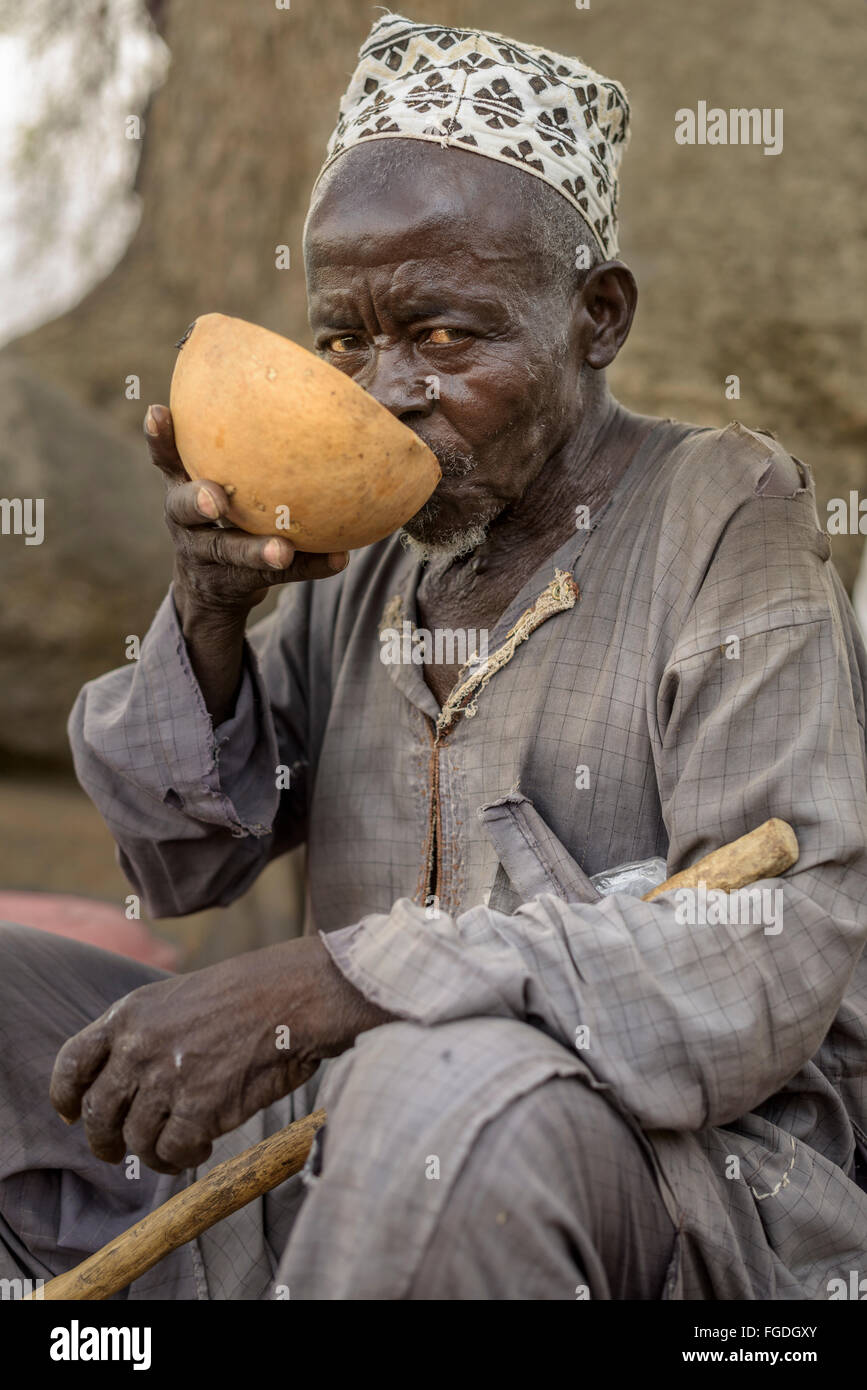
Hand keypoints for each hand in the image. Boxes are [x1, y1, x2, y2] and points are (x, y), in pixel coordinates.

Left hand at [49, 936, 392, 1174]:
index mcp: (129, 1014)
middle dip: (105, 1141)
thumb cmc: (251, 994)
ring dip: (152, 1153)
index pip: (72, 1063)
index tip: (72, 1115)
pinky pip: (173, 1153)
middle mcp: (138, 1047)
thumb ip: (145, 1034)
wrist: (297, 996)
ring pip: (135, 1141)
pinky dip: (183, 1159)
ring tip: (178, 1147)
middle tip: (120, 1151)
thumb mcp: (180, 997)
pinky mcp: (198, 1108)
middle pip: (98, 1114)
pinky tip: (203, 1147)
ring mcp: (166, 1079)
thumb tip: (125, 1086)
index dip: (66, 1096)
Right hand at [144, 402, 348, 619]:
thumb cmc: (225, 512)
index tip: (158, 412)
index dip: (159, 438)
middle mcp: (186, 522)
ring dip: (256, 550)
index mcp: (181, 487)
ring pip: (230, 552)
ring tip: (283, 549)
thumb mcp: (217, 481)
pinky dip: (310, 566)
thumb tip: (314, 392)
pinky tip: (339, 559)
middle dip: (195, 501)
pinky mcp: (239, 581)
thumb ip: (238, 451)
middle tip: (213, 499)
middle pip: (182, 510)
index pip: (166, 459)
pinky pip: (279, 574)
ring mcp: (209, 556)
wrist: (212, 589)